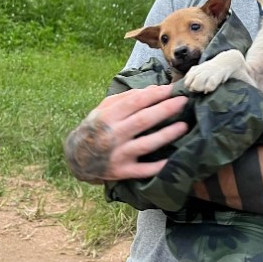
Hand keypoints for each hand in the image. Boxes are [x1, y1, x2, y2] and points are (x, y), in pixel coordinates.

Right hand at [64, 85, 187, 183]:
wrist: (78, 158)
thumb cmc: (96, 128)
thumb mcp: (104, 109)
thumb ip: (127, 98)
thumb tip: (154, 89)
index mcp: (107, 117)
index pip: (135, 102)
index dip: (155, 94)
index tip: (172, 89)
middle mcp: (112, 136)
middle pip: (143, 120)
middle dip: (166, 109)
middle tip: (184, 101)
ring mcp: (118, 155)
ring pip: (147, 144)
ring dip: (167, 134)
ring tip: (184, 126)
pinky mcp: (123, 172)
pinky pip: (145, 170)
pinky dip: (160, 165)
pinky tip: (175, 157)